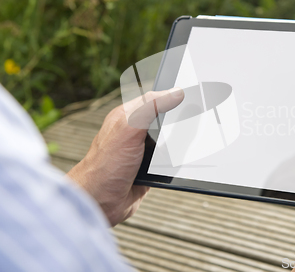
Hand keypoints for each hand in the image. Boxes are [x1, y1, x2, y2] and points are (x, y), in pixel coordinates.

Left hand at [67, 88, 183, 225]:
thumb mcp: (128, 127)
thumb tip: (176, 93)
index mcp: (127, 115)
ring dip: (177, 143)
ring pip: (170, 140)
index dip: (172, 94)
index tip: (191, 93)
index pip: (154, 97)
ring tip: (189, 139)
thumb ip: (150, 107)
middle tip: (195, 117)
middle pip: (165, 118)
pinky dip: (176, 160)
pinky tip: (179, 161)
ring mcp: (143, 150)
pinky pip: (170, 160)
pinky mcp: (150, 169)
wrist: (99, 202)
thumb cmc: (105, 164)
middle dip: (179, 119)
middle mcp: (135, 131)